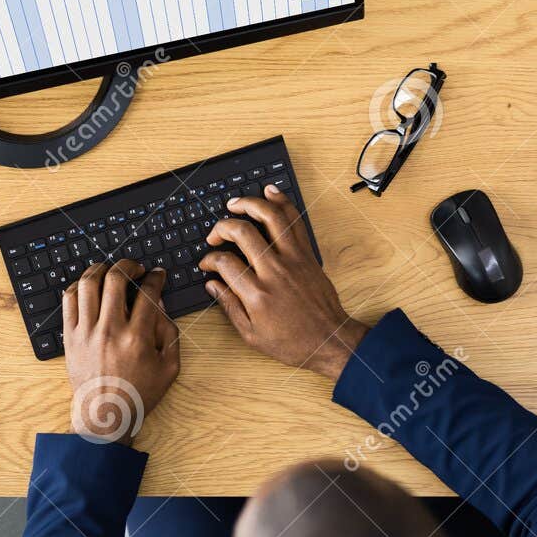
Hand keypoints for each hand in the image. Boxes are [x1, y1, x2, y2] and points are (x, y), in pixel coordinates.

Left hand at [62, 260, 179, 443]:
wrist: (105, 416)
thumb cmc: (139, 394)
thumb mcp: (169, 367)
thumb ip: (169, 332)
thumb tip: (160, 303)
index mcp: (137, 338)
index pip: (147, 293)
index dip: (155, 277)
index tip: (157, 274)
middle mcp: (109, 330)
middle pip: (115, 279)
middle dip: (128, 265)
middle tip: (135, 267)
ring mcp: (86, 332)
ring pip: (88, 284)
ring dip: (101, 269)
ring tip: (110, 270)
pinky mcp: (70, 337)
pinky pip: (68, 300)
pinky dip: (78, 286)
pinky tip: (89, 287)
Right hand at [200, 185, 369, 379]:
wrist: (329, 340)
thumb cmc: (292, 342)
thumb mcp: (252, 335)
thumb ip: (229, 306)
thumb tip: (212, 284)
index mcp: (257, 295)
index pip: (225, 263)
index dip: (209, 258)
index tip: (207, 262)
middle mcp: (275, 272)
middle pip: (243, 233)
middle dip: (222, 227)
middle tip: (214, 234)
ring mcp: (294, 260)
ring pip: (271, 218)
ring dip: (250, 204)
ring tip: (235, 203)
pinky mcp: (307, 255)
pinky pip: (294, 221)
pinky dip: (282, 203)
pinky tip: (270, 193)